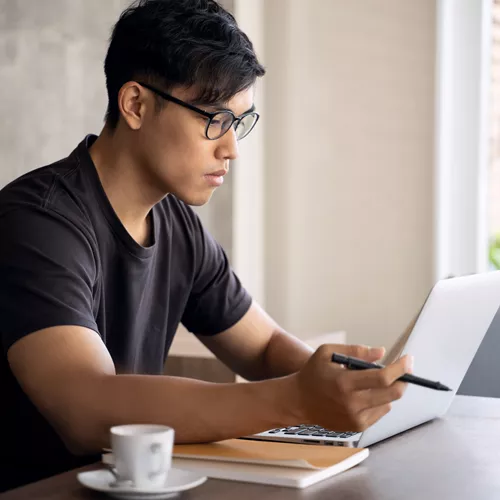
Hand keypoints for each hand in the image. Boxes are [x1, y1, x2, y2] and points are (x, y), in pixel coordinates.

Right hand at [290, 344, 412, 431]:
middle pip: (392, 394)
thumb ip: (355, 351)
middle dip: (403, 380)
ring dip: (388, 390)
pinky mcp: (356, 427)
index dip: (399, 368)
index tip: (408, 359)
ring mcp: (355, 418)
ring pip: (388, 403)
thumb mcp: (327, 352)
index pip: (382, 378)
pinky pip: (379, 412)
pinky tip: (364, 394)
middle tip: (403, 369)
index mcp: (344, 382)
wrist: (298, 401)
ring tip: (372, 381)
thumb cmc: (313, 373)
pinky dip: (379, 401)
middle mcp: (351, 403)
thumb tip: (381, 352)